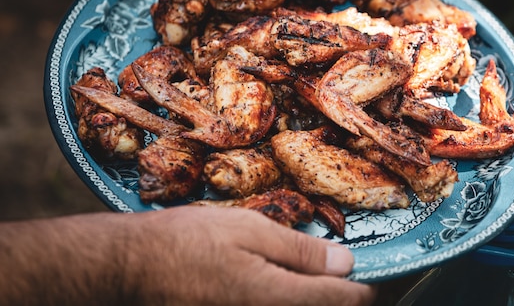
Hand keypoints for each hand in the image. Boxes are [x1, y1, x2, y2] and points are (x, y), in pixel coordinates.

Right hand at [0, 206, 375, 305]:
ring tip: (309, 281)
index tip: (369, 283)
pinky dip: (282, 302)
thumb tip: (344, 262)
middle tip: (338, 281)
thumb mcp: (248, 229)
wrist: (131, 268)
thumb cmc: (186, 241)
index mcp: (274, 296)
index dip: (361, 291)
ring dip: (309, 300)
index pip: (337, 301)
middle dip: (334, 300)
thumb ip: (299, 249)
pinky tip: (274, 285)